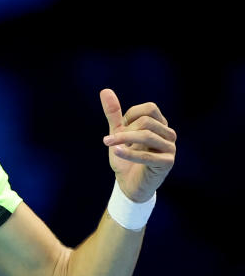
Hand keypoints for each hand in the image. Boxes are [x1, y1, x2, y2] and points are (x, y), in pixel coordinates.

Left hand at [100, 88, 176, 202]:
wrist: (129, 184)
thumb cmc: (125, 158)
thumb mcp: (117, 133)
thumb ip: (114, 114)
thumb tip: (105, 91)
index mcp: (159, 124)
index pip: (149, 108)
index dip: (130, 115)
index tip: (118, 128)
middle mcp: (168, 134)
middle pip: (147, 121)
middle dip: (125, 130)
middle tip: (110, 140)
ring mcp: (170, 148)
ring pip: (147, 135)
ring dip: (124, 140)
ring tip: (110, 146)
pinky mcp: (167, 163)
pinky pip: (148, 155)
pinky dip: (129, 153)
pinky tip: (116, 152)